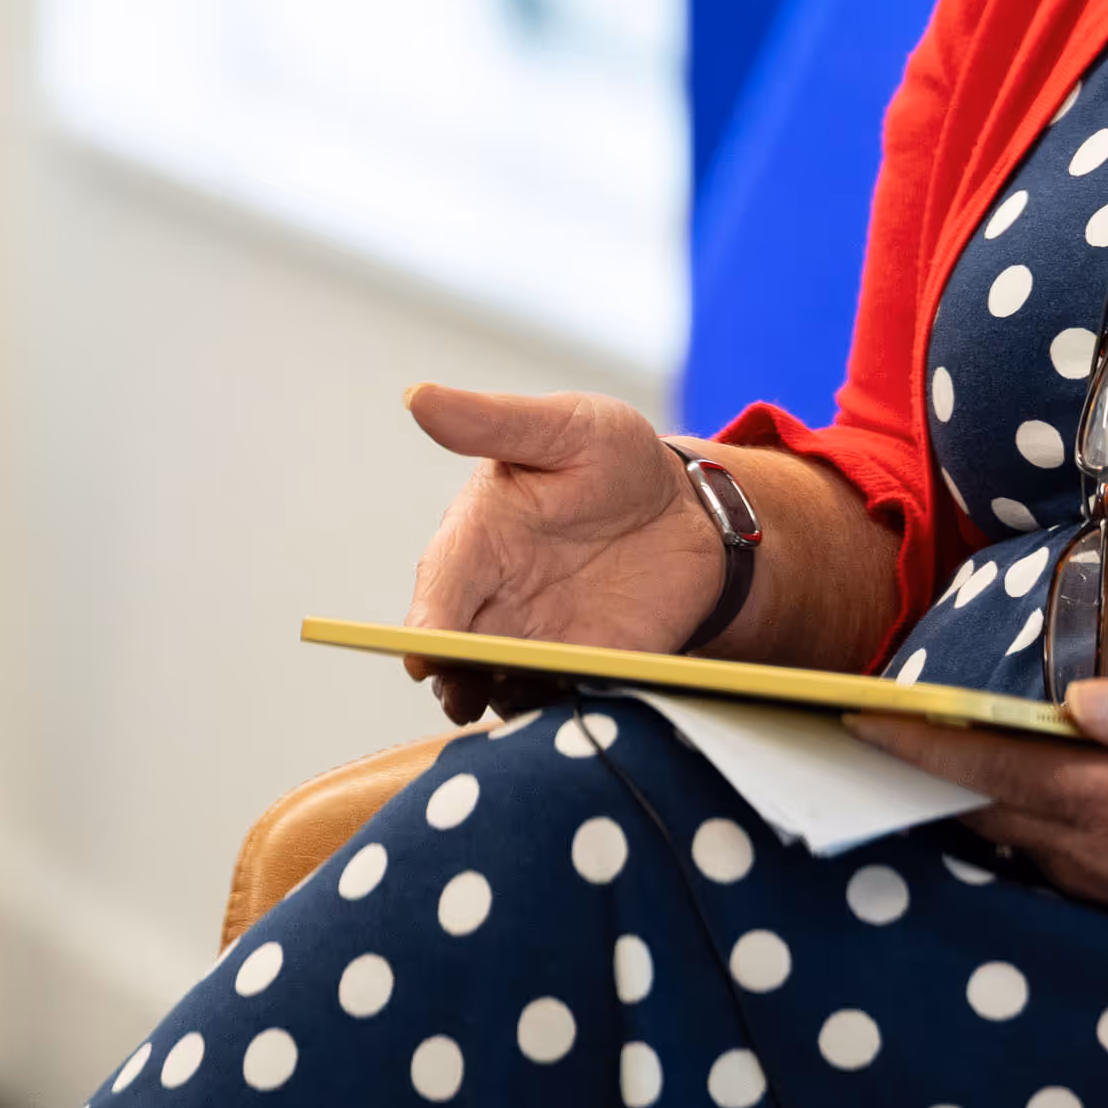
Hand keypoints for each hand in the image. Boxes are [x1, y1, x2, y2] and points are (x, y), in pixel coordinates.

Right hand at [396, 386, 714, 722]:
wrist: (690, 510)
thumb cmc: (614, 460)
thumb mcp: (565, 426)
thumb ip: (495, 422)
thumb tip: (417, 397)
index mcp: (477, 540)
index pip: (439, 591)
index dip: (427, 626)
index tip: (425, 652)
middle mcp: (495, 600)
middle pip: (457, 654)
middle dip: (456, 677)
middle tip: (469, 693)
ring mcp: (539, 642)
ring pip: (501, 688)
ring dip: (505, 700)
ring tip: (526, 699)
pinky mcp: (589, 670)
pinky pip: (563, 702)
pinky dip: (562, 710)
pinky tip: (577, 705)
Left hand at [847, 681, 1107, 929]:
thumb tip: (1072, 705)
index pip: (1000, 770)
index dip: (925, 746)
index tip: (860, 718)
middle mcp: (1105, 853)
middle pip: (985, 809)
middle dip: (916, 772)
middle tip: (850, 730)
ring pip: (1008, 834)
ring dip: (954, 795)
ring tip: (897, 750)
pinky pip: (1041, 850)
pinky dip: (1001, 815)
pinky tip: (983, 786)